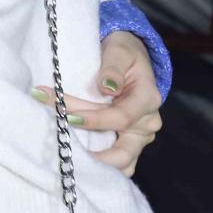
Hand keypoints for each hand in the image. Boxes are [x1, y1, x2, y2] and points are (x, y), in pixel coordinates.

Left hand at [35, 31, 163, 176]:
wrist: (128, 56)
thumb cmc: (122, 51)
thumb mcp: (118, 50)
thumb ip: (113, 67)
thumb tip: (107, 87)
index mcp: (148, 98)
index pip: (120, 117)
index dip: (93, 120)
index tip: (66, 115)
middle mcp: (148, 122)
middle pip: (123, 151)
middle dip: (92, 149)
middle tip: (63, 139)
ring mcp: (140, 136)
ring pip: (121, 162)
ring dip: (94, 159)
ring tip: (67, 148)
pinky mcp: (129, 142)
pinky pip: (117, 162)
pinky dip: (99, 160)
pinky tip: (76, 153)